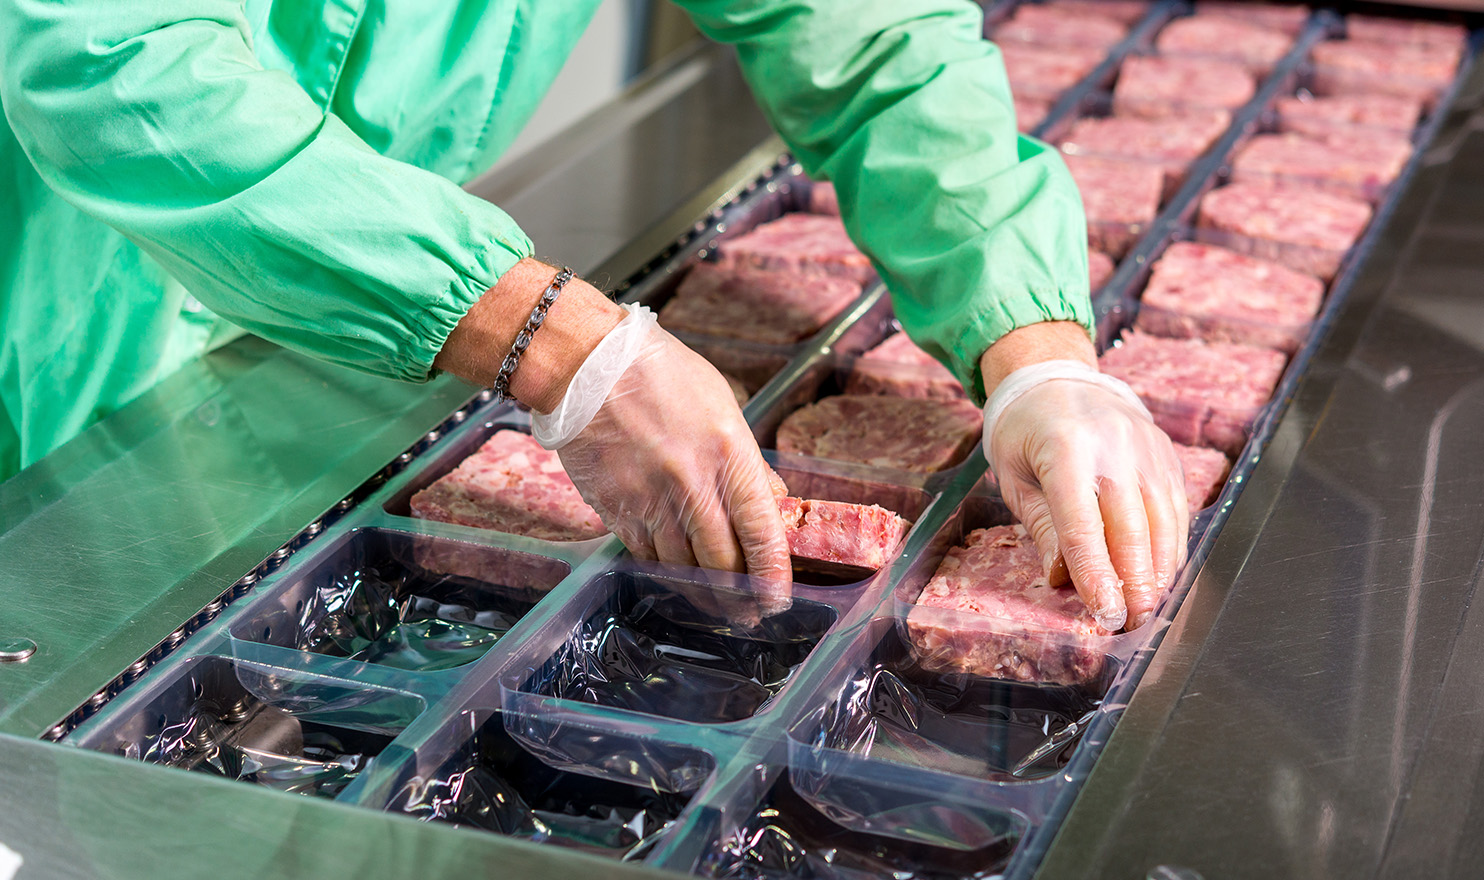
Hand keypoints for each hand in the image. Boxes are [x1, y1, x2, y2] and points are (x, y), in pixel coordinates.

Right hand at [435, 260, 793, 620]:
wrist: (588, 366)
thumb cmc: (661, 375)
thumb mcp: (722, 405)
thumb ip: (746, 460)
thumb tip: (771, 499)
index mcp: (728, 455)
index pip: (761, 533)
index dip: (773, 576)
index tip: (778, 599)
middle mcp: (691, 485)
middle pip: (722, 564)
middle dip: (739, 597)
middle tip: (747, 612)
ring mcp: (650, 501)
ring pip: (682, 568)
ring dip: (701, 593)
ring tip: (714, 605)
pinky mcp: (616, 510)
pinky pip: (645, 556)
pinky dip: (663, 572)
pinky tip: (673, 576)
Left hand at [980, 323, 1187, 630]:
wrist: (1056, 377)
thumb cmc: (1025, 431)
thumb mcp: (1015, 476)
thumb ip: (1041, 525)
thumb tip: (1062, 577)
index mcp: (1066, 449)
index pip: (1084, 525)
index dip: (1097, 575)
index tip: (1105, 613)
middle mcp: (1114, 446)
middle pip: (1132, 527)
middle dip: (1135, 582)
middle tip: (1132, 622)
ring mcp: (1146, 448)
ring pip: (1163, 520)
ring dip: (1160, 570)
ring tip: (1150, 607)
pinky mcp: (1165, 453)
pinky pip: (1175, 507)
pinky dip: (1172, 546)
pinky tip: (1164, 575)